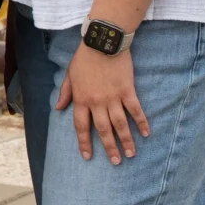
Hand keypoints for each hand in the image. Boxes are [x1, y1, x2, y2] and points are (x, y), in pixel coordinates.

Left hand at [58, 39, 148, 164]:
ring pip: (119, 124)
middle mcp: (96, 102)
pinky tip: (145, 133)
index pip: (81, 127)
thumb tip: (59, 108)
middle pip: (102, 130)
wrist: (103, 42)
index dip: (84, 143)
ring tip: (131, 154)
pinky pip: (135, 110)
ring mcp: (113, 97)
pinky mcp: (127, 90)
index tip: (87, 157)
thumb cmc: (84, 57)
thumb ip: (65, 93)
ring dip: (126, 140)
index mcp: (81, 99)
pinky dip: (141, 122)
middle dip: (109, 148)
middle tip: (116, 162)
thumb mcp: (69, 75)